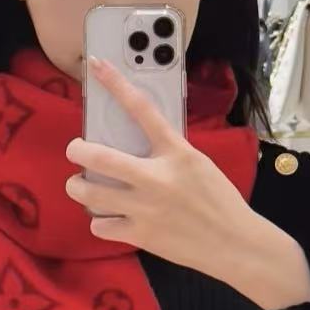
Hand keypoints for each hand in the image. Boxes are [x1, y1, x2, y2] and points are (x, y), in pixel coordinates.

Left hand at [63, 56, 259, 280]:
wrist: (234, 242)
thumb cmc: (218, 200)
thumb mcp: (197, 164)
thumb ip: (168, 152)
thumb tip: (136, 143)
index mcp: (176, 153)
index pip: (142, 110)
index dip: (115, 84)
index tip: (96, 66)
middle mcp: (156, 178)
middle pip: (99, 157)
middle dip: (76, 150)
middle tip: (75, 150)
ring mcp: (145, 208)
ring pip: (89, 195)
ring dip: (77, 188)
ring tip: (80, 186)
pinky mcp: (140, 235)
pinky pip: (100, 226)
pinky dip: (99, 221)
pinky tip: (107, 217)